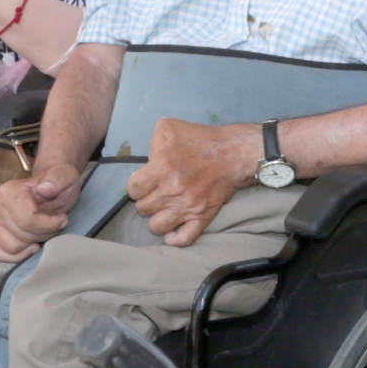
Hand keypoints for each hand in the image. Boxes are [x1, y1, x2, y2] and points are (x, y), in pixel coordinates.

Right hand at [0, 161, 78, 260]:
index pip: (27, 219)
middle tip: (56, 223)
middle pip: (21, 234)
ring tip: (45, 230)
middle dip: (44, 233)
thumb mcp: (64, 177)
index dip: (49, 224)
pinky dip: (18, 255)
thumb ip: (56, 180)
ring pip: (13, 246)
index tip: (63, 218)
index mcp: (9, 191)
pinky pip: (1, 253)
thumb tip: (45, 189)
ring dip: (33, 242)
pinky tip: (33, 245)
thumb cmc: (57, 183)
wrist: (51, 185)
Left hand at [128, 116, 257, 246]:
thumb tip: (146, 161)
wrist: (233, 153)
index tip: (144, 181)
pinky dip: (174, 239)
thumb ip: (151, 143)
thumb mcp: (169, 128)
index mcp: (161, 168)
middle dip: (146, 200)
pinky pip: (184, 238)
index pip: (133, 189)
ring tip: (162, 209)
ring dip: (156, 218)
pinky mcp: (202, 217)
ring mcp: (187, 207)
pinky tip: (171, 232)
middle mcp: (172, 191)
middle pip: (142, 208)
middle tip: (155, 193)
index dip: (136, 185)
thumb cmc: (200, 139)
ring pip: (157, 227)